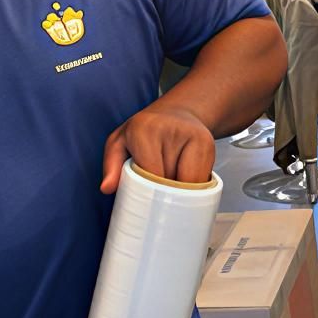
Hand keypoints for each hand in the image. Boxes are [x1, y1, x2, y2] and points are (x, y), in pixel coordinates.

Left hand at [101, 102, 216, 193]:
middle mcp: (171, 128)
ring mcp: (194, 135)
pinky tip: (185, 179)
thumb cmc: (143, 132)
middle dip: (165, 193)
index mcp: (144, 129)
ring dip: (181, 192)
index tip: (147, 203)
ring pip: (190, 182)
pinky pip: (203, 179)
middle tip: (156, 193)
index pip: (152, 174)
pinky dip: (194, 187)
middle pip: (171, 180)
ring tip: (170, 183)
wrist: (176, 113)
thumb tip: (107, 188)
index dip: (151, 193)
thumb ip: (111, 165)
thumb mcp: (119, 143)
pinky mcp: (209, 143)